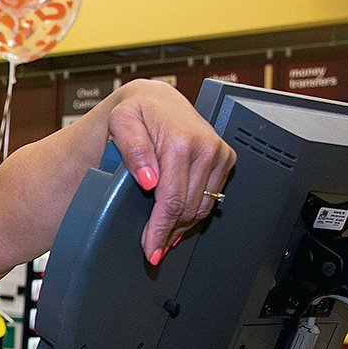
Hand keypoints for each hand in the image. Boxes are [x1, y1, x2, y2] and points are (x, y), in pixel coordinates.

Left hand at [104, 80, 236, 262]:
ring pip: (203, 208)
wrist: (157, 101)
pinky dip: (193, 212)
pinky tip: (178, 219)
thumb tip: (148, 179)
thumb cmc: (137, 112)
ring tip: (162, 236)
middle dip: (168, 232)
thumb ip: (132, 150)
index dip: (160, 229)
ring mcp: (219, 154)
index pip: (172, 200)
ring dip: (181, 226)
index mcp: (181, 142)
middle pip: (188, 208)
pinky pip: (212, 198)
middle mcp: (206, 148)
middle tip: (152, 247)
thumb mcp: (121, 124)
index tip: (151, 248)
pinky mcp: (226, 158)